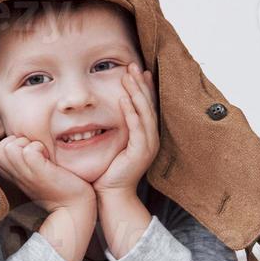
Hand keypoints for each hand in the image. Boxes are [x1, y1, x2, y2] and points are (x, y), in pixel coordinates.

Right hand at [0, 135, 96, 213]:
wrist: (73, 207)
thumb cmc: (58, 186)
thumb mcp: (35, 172)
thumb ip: (25, 159)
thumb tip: (23, 140)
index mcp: (13, 175)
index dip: (11, 145)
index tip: (29, 153)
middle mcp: (15, 175)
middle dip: (16, 142)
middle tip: (36, 152)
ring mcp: (25, 175)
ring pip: (9, 147)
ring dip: (28, 144)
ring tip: (43, 154)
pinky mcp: (39, 173)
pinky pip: (29, 150)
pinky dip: (40, 147)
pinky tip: (49, 157)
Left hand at [93, 62, 158, 196]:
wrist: (112, 195)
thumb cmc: (108, 170)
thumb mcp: (114, 143)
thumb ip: (116, 126)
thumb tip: (108, 108)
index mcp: (146, 135)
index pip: (147, 105)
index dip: (144, 87)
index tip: (138, 70)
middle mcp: (151, 138)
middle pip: (148, 104)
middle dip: (140, 84)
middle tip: (132, 65)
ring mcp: (148, 145)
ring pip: (144, 113)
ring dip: (136, 93)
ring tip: (128, 76)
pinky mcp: (140, 153)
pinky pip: (137, 128)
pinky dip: (131, 113)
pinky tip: (123, 100)